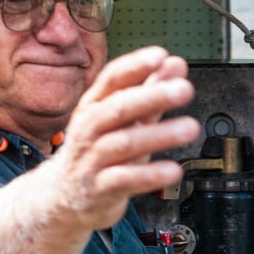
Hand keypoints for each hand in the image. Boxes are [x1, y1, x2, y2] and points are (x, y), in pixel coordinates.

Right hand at [46, 46, 199, 231]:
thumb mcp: (122, 120)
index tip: (160, 56)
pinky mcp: (99, 189)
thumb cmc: (98, 151)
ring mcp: (91, 159)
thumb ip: (149, 92)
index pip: (112, 79)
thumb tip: (174, 64)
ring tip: (189, 128)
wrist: (64, 197)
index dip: (135, 66)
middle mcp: (89, 129)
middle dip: (152, 97)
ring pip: (123, 143)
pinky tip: (173, 170)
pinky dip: (149, 175)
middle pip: (118, 108)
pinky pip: (124, 180)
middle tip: (183, 89)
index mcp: (94, 106)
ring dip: (159, 135)